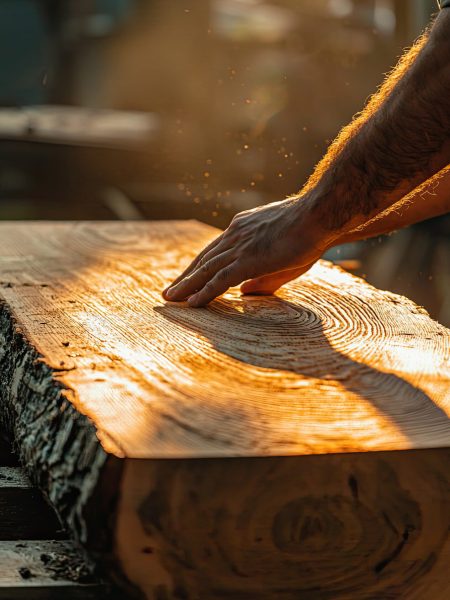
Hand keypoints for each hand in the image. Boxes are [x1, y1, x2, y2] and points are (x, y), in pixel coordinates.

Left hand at [163, 196, 328, 306]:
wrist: (319, 215)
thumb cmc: (308, 234)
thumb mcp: (281, 256)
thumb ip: (261, 277)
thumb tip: (243, 293)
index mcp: (242, 228)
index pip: (214, 251)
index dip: (198, 267)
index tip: (186, 279)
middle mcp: (235, 234)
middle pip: (203, 259)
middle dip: (185, 277)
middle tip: (169, 292)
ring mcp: (240, 246)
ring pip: (205, 269)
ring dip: (186, 286)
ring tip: (170, 300)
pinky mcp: (247, 259)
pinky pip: (219, 279)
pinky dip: (203, 292)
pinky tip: (191, 304)